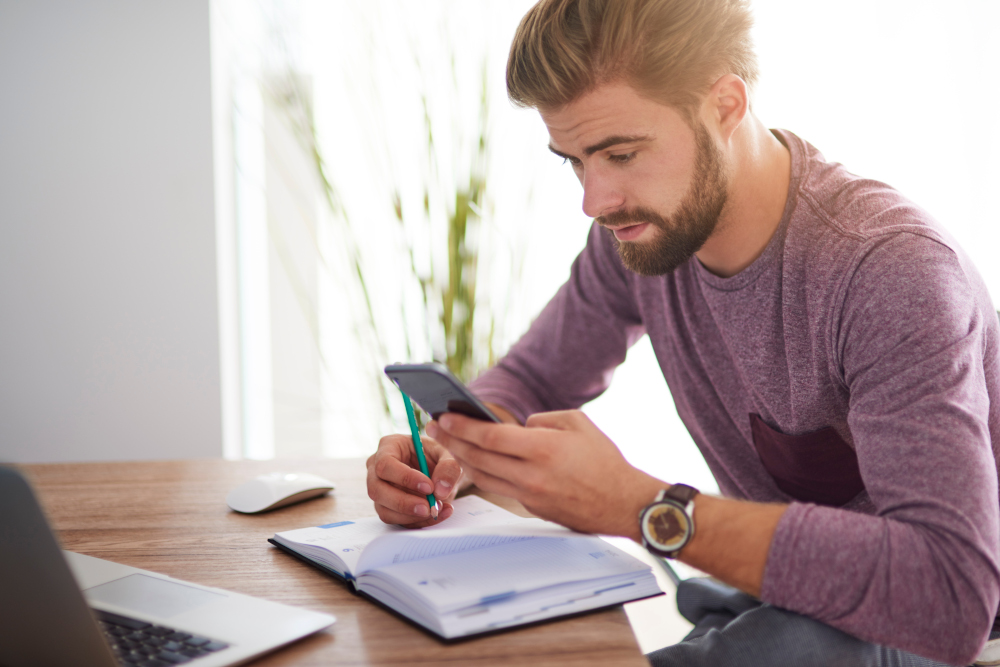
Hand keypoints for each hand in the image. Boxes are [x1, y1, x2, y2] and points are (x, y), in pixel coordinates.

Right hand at [366, 433, 462, 527]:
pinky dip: (418, 521)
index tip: (429, 487)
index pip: (385, 464)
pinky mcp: (386, 507)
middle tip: (429, 507)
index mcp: (388, 446)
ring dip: (411, 516)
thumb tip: (440, 491)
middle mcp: (376, 468)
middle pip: (377, 490)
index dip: (405, 478)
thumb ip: (448, 467)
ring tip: (437, 509)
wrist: (439, 470)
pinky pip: (396, 520)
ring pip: (384, 510)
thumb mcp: (447, 454)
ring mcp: (379, 490)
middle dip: (404, 503)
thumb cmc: (437, 456)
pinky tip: (438, 514)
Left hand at [428, 410, 663, 537]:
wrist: (624, 503)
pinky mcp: (532, 509)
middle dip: (452, 440)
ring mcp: (530, 495)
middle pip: (479, 457)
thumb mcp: (578, 423)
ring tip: (447, 443)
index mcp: (543, 448)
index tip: (443, 415)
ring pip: (483, 476)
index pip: (490, 436)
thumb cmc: (605, 460)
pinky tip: (475, 461)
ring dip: (462, 459)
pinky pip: (501, 488)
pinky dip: (484, 473)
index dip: (462, 426)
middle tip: (433, 426)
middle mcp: (531, 475)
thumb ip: (543, 420)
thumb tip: (520, 427)